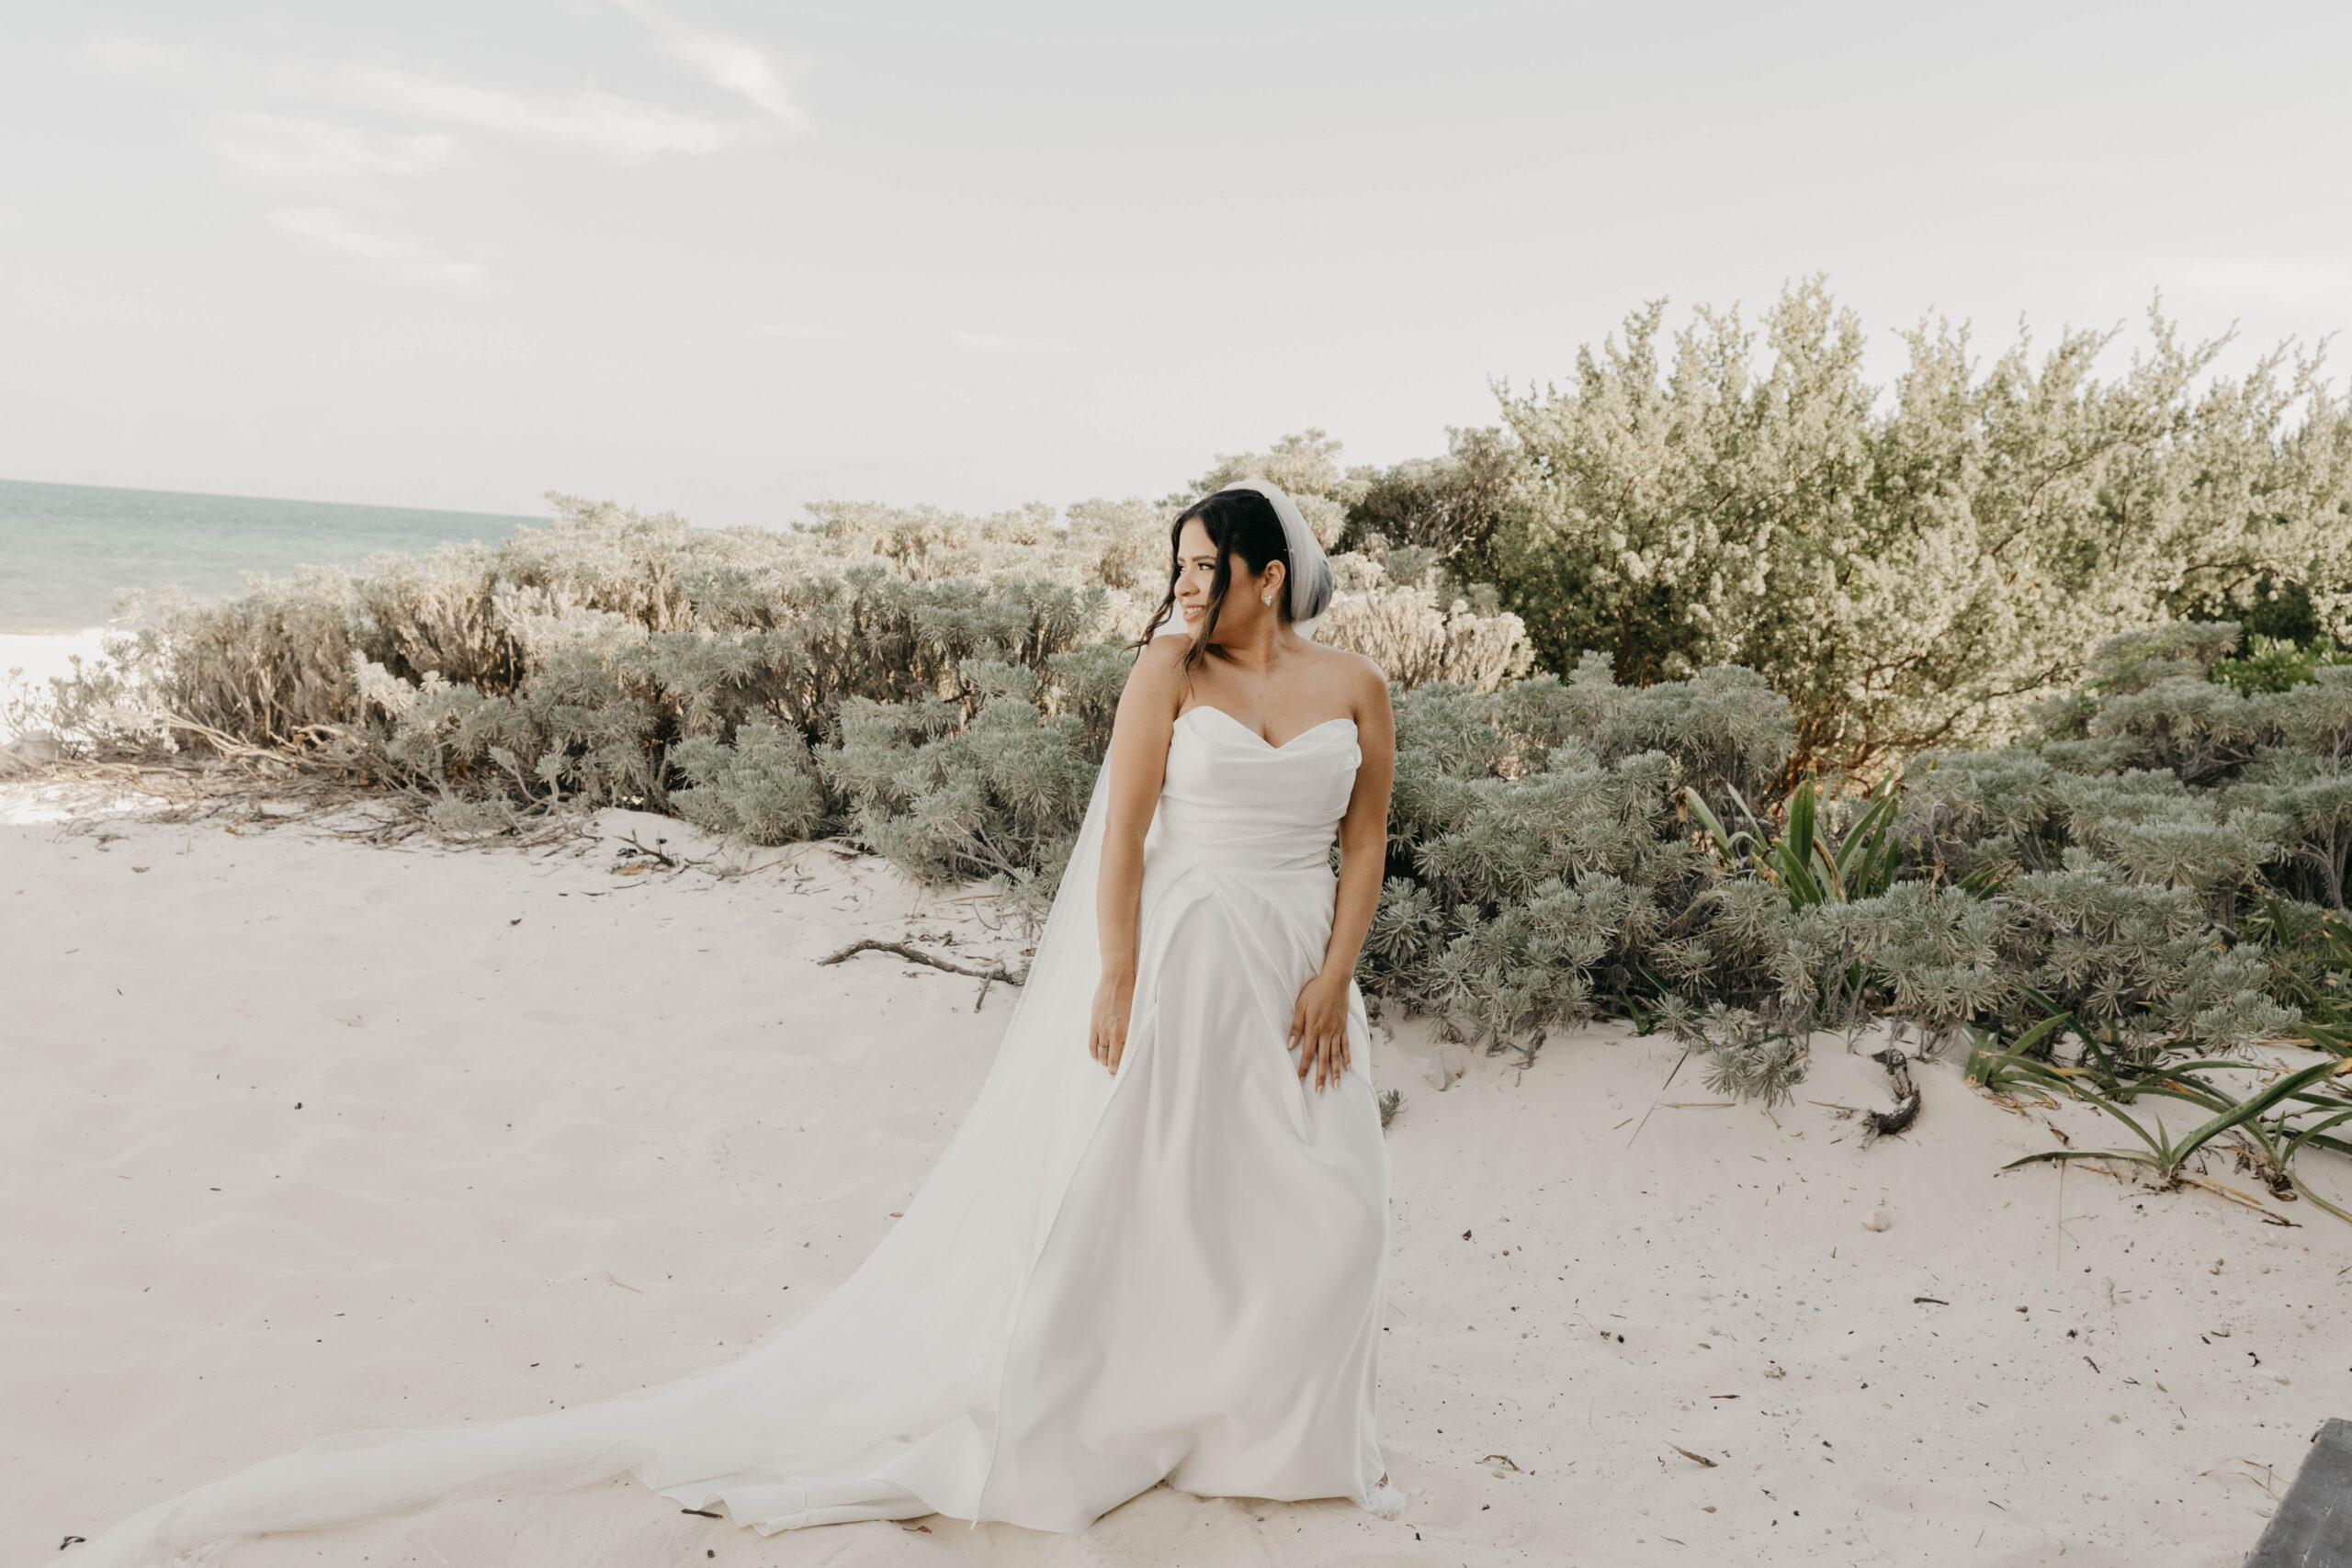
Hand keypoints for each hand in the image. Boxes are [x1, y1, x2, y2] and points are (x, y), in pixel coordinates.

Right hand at [1089, 969, 1135, 1074]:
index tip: (1122, 1073)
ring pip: (1101, 1053)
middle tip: (1113, 1073)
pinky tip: (1096, 1056)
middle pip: (1111, 1058)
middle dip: (1112, 1068)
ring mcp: (1103, 1029)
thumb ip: (1136, 1028)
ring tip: (1106, 1063)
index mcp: (1129, 1031)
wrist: (1117, 979)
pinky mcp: (1094, 1023)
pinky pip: (1092, 1044)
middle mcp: (1115, 1033)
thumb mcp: (1138, 1013)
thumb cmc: (1132, 992)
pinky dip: (1094, 1053)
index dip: (1122, 1067)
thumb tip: (1138, 1038)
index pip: (1124, 1056)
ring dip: (1103, 1060)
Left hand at [1289, 970, 1353, 1091]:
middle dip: (1321, 1076)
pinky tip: (1347, 1068)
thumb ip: (1296, 1026)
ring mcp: (1337, 1031)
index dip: (1304, 1068)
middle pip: (1323, 1059)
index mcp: (1313, 1029)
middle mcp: (1326, 1033)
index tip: (1301, 1080)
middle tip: (1319, 1091)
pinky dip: (1347, 1058)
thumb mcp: (1300, 1006)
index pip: (1307, 1053)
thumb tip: (1290, 1044)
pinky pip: (1346, 1046)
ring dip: (1335, 1072)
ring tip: (1335, 1086)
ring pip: (1336, 1056)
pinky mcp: (1344, 1027)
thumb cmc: (1315, 991)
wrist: (1335, 981)